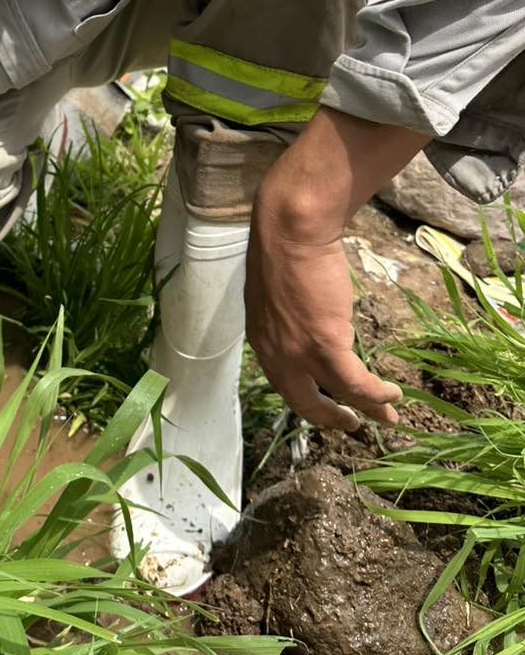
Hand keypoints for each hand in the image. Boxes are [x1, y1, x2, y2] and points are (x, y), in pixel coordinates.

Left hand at [242, 106, 425, 431]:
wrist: (291, 228)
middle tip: (351, 425)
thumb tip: (308, 325)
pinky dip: (376, 393)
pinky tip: (392, 393)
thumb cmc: (286, 247)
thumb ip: (287, 317)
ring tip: (387, 414)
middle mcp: (274, 354)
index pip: (283, 382)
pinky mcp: (325, 345)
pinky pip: (355, 383)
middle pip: (304, 402)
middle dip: (332, 418)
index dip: (307, 398)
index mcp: (261, 339)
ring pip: (337, 396)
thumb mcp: (276, 293)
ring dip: (366, 408)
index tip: (326, 405)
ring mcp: (298, 353)